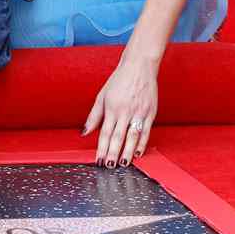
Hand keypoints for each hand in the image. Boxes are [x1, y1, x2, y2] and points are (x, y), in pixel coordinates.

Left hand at [82, 53, 158, 167]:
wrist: (139, 67)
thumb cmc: (119, 81)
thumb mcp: (102, 95)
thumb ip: (94, 115)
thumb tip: (84, 132)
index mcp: (111, 108)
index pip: (104, 132)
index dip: (101, 148)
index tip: (98, 160)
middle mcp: (125, 111)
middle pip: (118, 136)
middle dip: (112, 153)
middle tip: (108, 166)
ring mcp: (139, 112)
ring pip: (132, 136)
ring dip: (127, 152)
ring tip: (122, 164)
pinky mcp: (150, 112)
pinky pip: (146, 131)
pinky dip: (142, 144)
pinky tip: (138, 154)